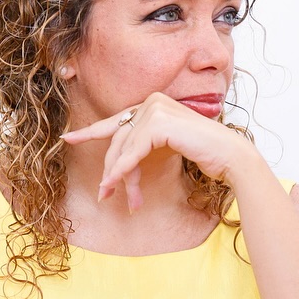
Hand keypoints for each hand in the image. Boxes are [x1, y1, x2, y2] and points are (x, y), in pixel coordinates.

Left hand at [61, 92, 256, 210]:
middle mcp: (151, 101)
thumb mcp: (165, 145)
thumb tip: (115, 161)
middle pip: (118, 139)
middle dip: (111, 169)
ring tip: (113, 197)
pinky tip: (114, 184)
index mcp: (152, 103)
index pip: (116, 121)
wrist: (230, 157)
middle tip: (104, 194)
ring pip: (123, 148)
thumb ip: (142, 143)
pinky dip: (122, 170)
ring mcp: (155, 109)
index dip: (91, 132)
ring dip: (118, 176)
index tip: (68, 139)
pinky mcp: (159, 123)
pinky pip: (132, 152)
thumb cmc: (203, 154)